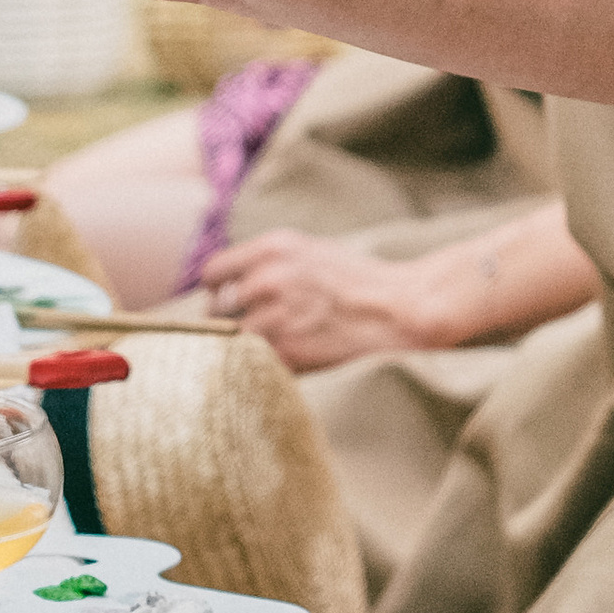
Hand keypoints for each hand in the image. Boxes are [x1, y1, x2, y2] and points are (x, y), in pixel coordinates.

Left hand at [199, 230, 441, 369]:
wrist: (400, 308)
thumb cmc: (356, 281)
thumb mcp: (309, 251)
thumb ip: (267, 263)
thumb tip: (228, 284)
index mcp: (272, 248)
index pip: (213, 273)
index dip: (218, 291)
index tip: (229, 304)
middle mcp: (268, 277)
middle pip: (216, 309)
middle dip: (230, 321)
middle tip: (256, 329)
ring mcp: (275, 316)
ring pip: (232, 340)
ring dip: (247, 346)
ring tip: (277, 345)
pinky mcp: (286, 351)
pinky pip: (252, 362)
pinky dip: (263, 364)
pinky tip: (288, 358)